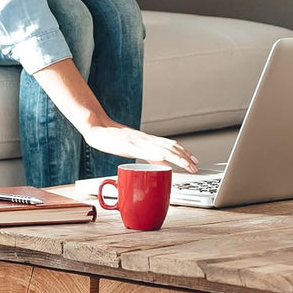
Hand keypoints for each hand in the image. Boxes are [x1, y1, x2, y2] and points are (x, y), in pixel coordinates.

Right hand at [80, 120, 199, 173]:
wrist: (96, 126)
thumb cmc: (113, 138)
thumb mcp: (134, 148)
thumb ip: (148, 154)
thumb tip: (162, 164)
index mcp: (147, 140)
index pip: (171, 145)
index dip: (184, 152)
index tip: (194, 161)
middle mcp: (145, 139)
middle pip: (170, 147)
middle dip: (184, 158)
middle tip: (195, 166)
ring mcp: (137, 141)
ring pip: (160, 148)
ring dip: (176, 157)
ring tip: (186, 164)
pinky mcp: (127, 144)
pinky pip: (142, 149)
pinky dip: (154, 153)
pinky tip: (162, 157)